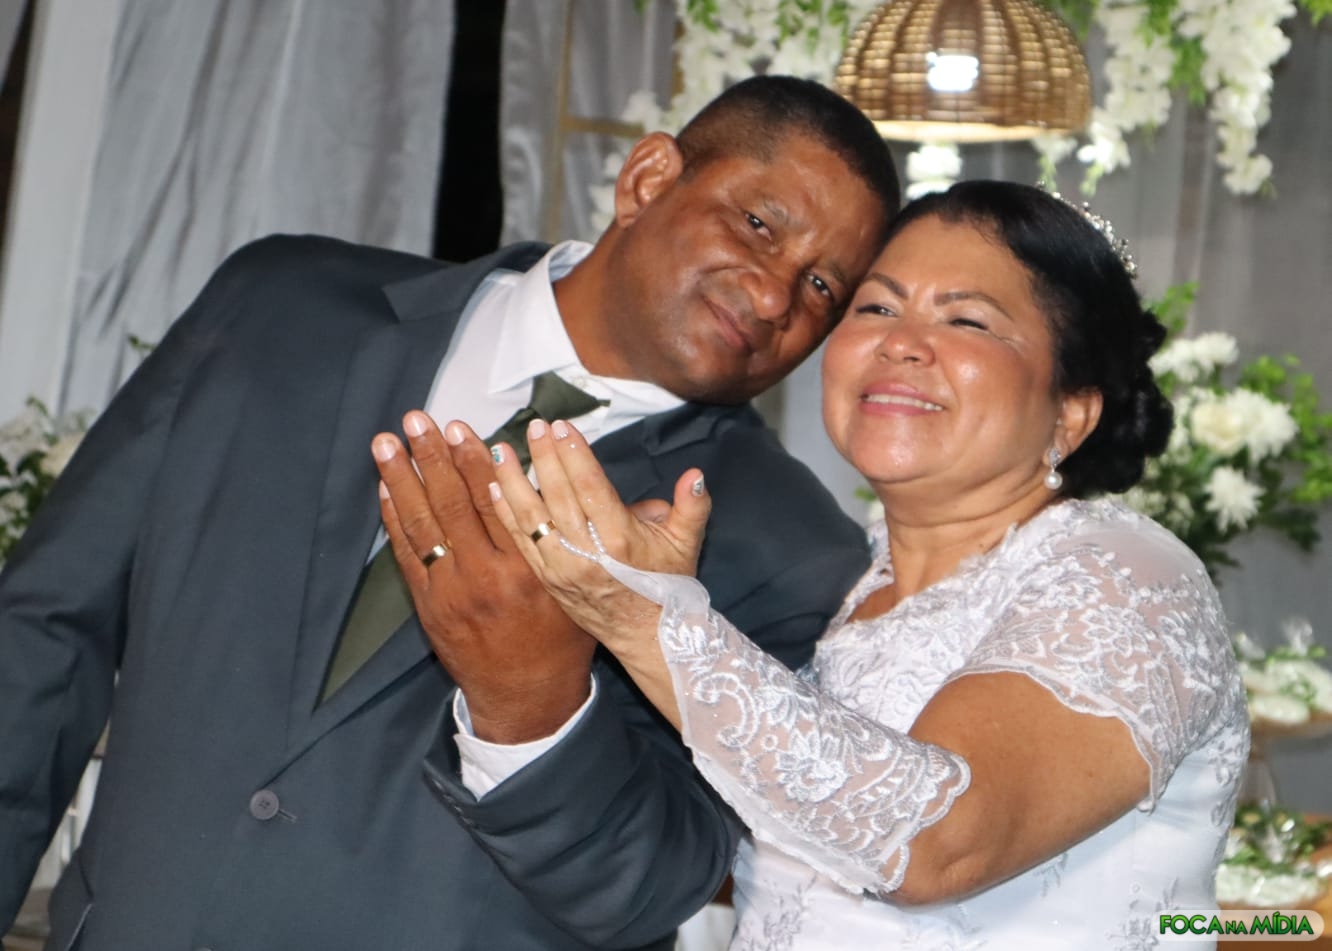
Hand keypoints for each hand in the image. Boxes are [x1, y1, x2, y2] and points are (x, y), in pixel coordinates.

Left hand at [373, 411, 594, 742]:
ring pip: (422, 526)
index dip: (473, 462)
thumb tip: (535, 478)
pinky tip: (387, 489)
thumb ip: (556, 536)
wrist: (528, 697)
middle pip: (453, 506)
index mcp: (529, 570)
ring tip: (386, 443)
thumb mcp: (573, 585)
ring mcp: (452, 593)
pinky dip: (395, 520)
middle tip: (415, 420)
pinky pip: (407, 555)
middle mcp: (487, 579)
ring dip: (402, 479)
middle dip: (431, 458)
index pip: (495, 503)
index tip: (459, 427)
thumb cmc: (561, 638)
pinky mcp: (430, 607)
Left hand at [487, 417, 710, 662]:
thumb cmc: (666, 584)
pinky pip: (521, 542)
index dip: (573, 454)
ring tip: (501, 451)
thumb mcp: (687, 544)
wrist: (645, 636)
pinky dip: (505, 514)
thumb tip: (695, 474)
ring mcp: (562, 568)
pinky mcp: (547, 580)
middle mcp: (586, 553)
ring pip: (531, 518)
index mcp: (620, 539)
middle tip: (533, 425)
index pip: (590, 486)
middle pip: (558, 496)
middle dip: (544, 457)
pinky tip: (494, 488)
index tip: (561, 426)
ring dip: (513, 482)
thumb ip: (693, 506)